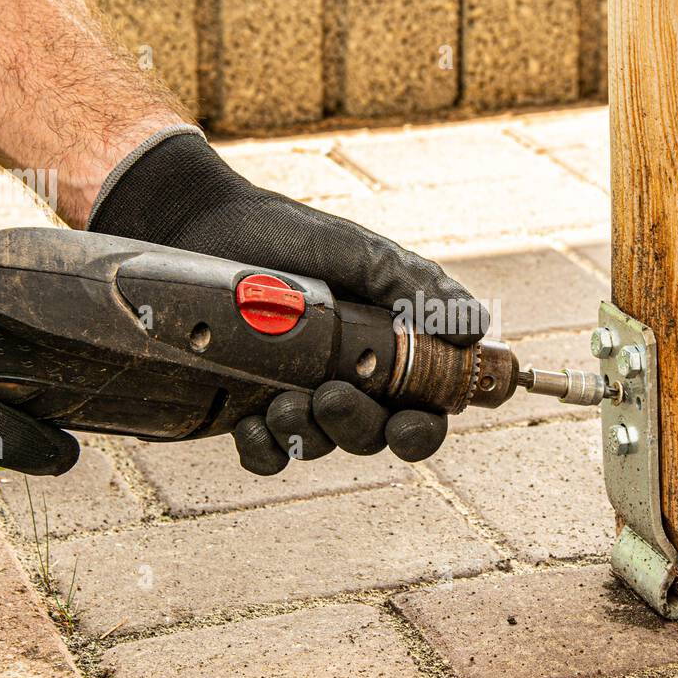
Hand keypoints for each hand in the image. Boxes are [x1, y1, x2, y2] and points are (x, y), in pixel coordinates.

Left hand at [89, 128, 488, 474]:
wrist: (202, 223)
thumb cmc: (289, 234)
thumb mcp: (359, 253)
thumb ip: (414, 287)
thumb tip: (475, 326)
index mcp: (388, 349)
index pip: (424, 408)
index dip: (422, 429)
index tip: (407, 424)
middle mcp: (349, 380)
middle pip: (373, 435)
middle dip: (358, 427)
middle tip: (329, 396)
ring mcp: (298, 395)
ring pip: (320, 445)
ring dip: (309, 436)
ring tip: (282, 403)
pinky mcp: (248, 406)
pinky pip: (266, 454)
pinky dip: (264, 450)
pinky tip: (250, 426)